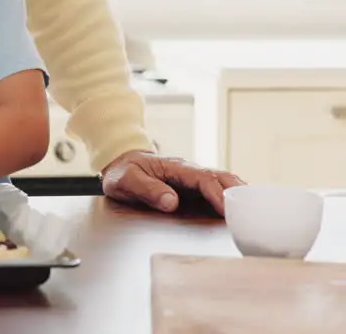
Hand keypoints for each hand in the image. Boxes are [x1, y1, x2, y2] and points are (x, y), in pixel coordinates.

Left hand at [101, 150, 244, 215]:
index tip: (228, 211)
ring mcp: (193, 177)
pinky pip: (217, 189)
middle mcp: (189, 170)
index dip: (217, 194)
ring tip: (255, 212)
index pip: (203, 179)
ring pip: (223, 182)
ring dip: (239, 195)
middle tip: (252, 213)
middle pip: (221, 177)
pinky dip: (232, 197)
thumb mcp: (126, 180)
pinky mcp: (193, 186)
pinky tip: (242, 209)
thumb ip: (148, 189)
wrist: (119, 161)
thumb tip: (173, 202)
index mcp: (175, 167)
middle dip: (238, 193)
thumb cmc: (123, 171)